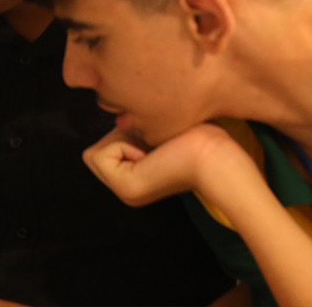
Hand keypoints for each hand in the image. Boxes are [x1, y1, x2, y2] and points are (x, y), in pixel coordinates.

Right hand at [83, 123, 240, 206]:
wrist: (217, 155)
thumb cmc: (200, 136)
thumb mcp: (158, 131)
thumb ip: (136, 131)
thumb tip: (119, 118)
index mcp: (137, 178)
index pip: (103, 148)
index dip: (123, 134)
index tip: (154, 141)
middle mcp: (127, 190)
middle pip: (96, 150)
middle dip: (120, 136)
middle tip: (154, 144)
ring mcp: (126, 191)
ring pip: (95, 151)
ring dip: (123, 139)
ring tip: (154, 148)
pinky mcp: (127, 187)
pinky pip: (100, 153)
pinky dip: (123, 143)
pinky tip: (151, 152)